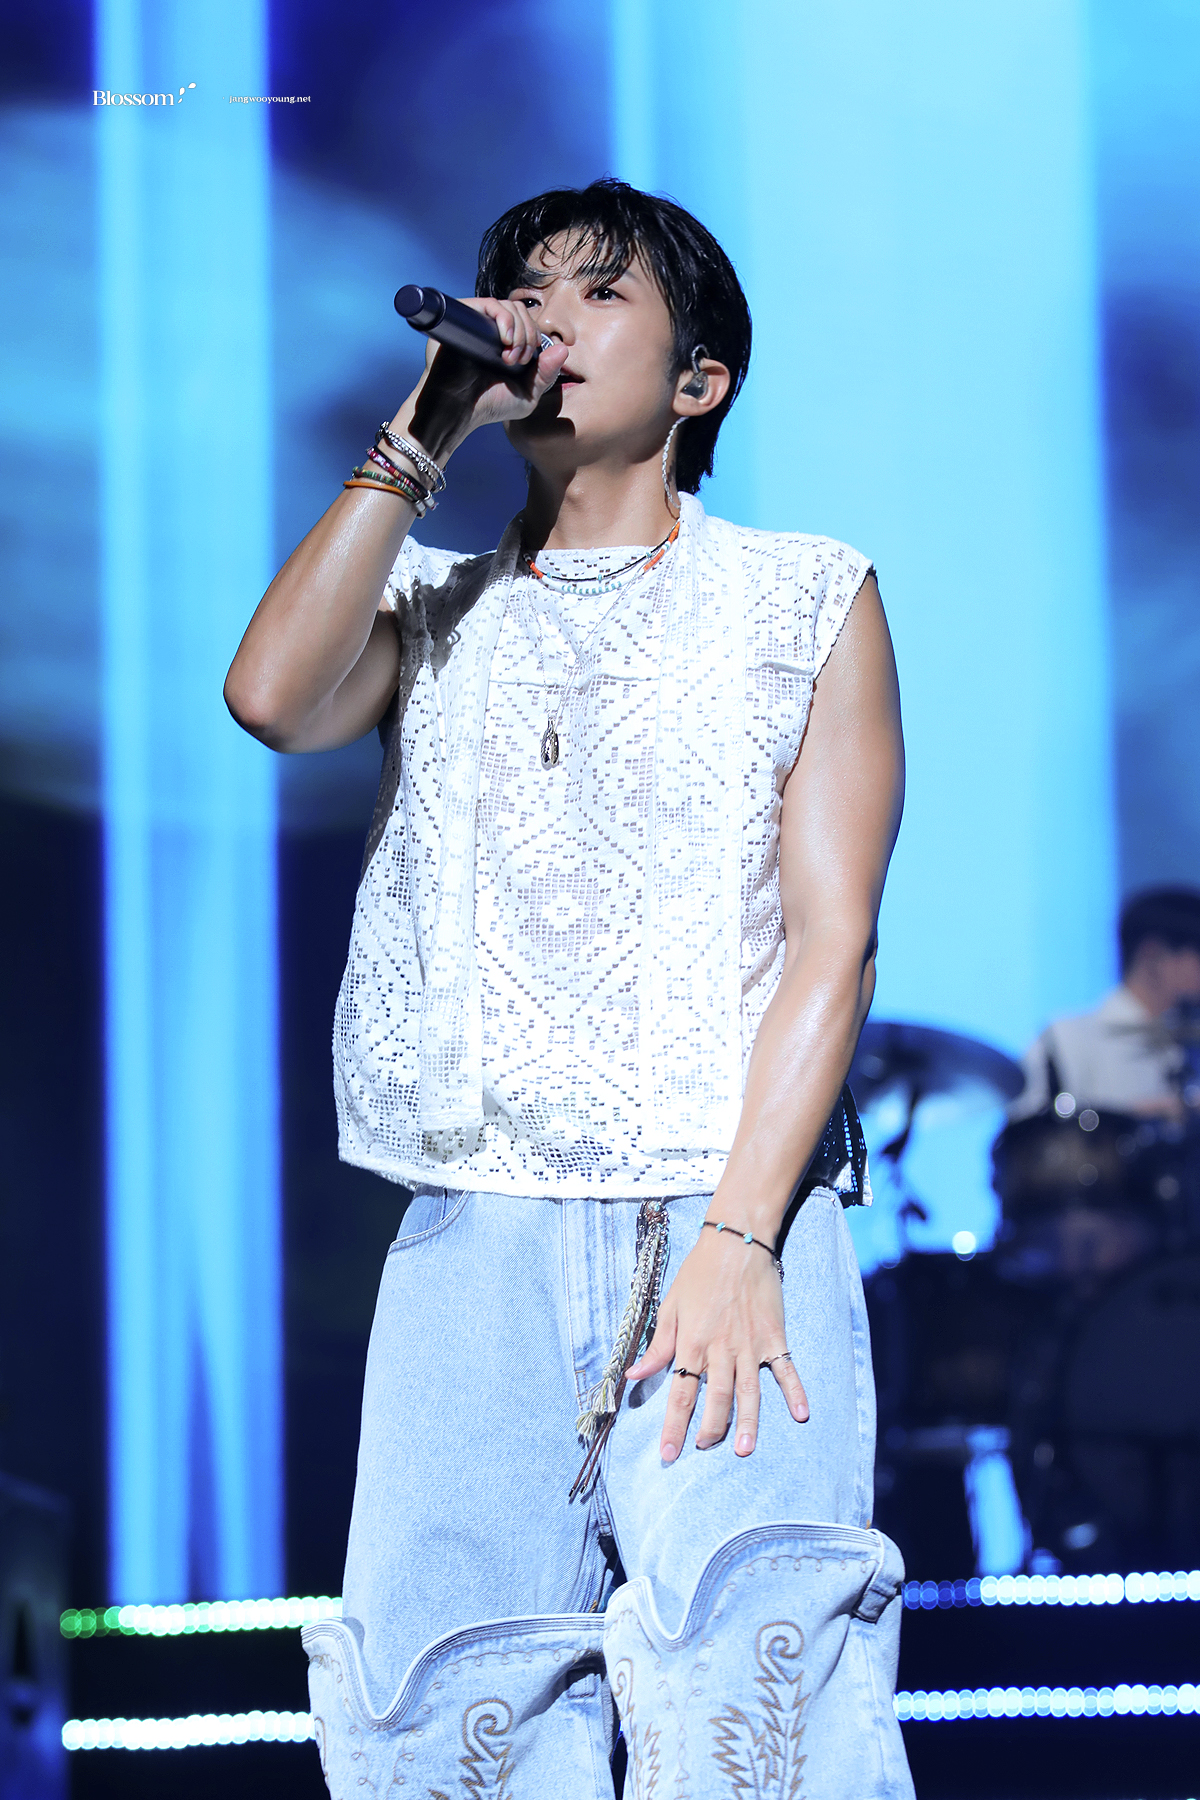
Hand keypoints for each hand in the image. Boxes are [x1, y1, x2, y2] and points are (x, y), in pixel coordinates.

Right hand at [406, 297, 568, 456]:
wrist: (456, 411)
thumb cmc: (488, 406)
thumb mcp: (527, 395)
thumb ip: (546, 375)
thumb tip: (563, 349)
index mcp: (506, 344)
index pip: (528, 324)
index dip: (535, 338)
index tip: (528, 362)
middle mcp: (491, 331)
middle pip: (520, 311)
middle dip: (528, 335)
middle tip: (519, 360)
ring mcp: (477, 323)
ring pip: (508, 306)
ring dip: (518, 329)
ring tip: (509, 356)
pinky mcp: (463, 318)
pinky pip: (489, 303)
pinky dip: (503, 317)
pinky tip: (505, 340)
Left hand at [627, 1227, 808, 1461]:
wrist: (736, 1242)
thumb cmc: (699, 1273)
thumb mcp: (670, 1306)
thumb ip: (657, 1345)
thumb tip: (634, 1375)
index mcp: (692, 1343)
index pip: (681, 1394)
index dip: (674, 1428)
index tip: (669, 1455)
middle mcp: (721, 1349)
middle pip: (716, 1398)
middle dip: (710, 1429)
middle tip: (705, 1449)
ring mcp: (750, 1344)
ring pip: (749, 1391)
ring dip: (748, 1422)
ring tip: (744, 1449)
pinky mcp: (774, 1336)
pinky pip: (786, 1368)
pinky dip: (795, 1391)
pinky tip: (801, 1414)